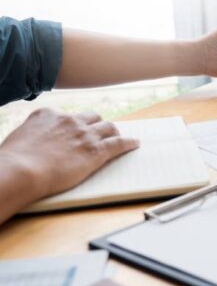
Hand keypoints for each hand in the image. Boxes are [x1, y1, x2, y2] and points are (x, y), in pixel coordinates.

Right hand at [0, 108, 138, 198]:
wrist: (21, 171)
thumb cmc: (14, 161)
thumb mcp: (19, 138)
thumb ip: (32, 134)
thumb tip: (32, 142)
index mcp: (48, 114)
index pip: (67, 115)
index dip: (73, 124)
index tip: (76, 130)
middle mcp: (69, 120)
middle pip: (92, 117)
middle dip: (96, 125)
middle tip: (100, 133)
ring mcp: (85, 134)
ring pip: (108, 127)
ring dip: (113, 132)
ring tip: (118, 137)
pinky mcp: (96, 150)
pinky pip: (119, 143)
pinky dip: (128, 143)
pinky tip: (134, 144)